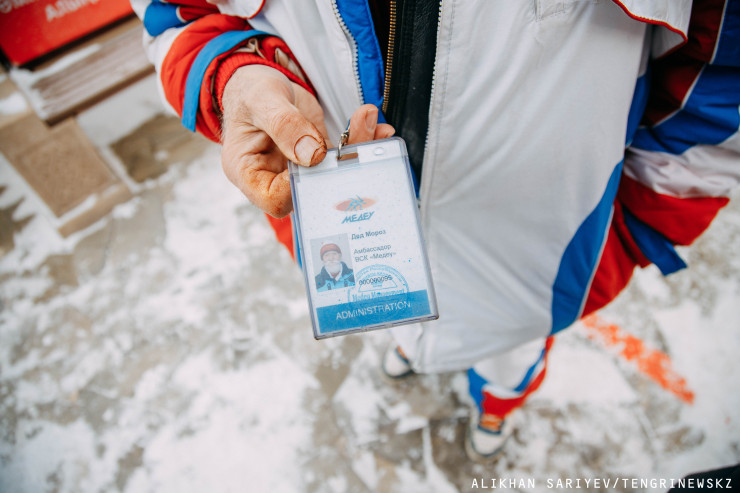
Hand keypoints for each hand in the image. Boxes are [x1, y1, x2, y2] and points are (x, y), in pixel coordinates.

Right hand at [220, 64, 393, 217]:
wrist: (260, 82)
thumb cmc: (249, 92)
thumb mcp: (261, 100)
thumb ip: (284, 125)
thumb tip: (313, 155)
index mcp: (249, 174)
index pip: (274, 199)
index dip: (299, 188)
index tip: (318, 160)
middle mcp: (274, 179)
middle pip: (312, 190)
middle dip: (342, 167)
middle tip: (364, 138)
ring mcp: (299, 171)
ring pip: (333, 174)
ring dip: (358, 152)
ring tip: (375, 126)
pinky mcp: (318, 159)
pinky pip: (341, 159)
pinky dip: (360, 143)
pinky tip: (377, 128)